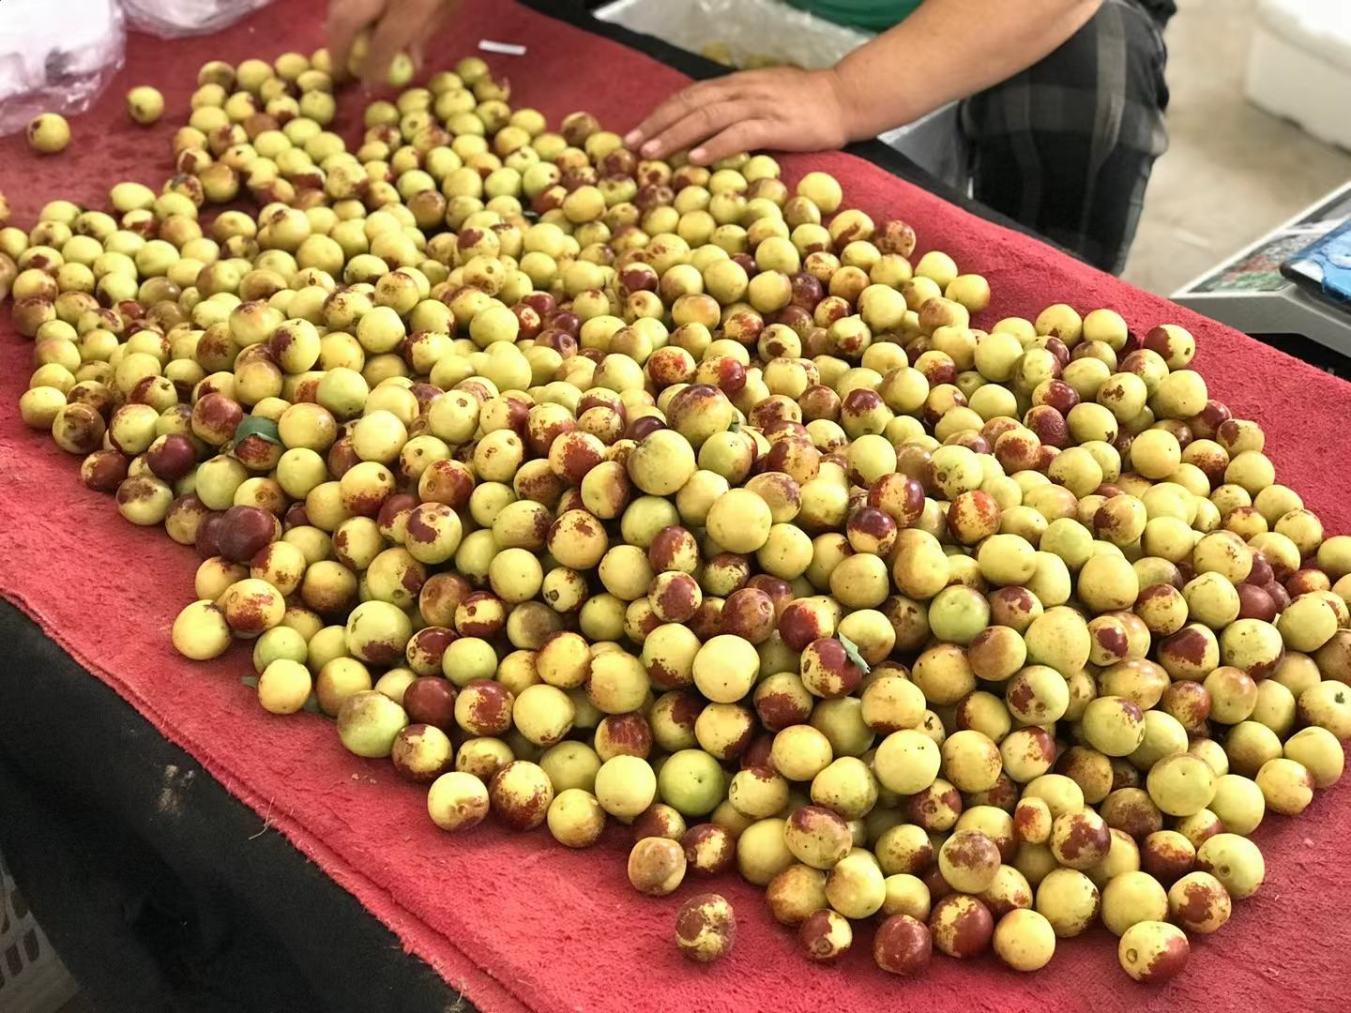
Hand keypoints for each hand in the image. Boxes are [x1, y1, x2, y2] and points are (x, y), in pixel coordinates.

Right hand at [327, 0, 458, 85]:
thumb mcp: (450, 4)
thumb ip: (425, 31)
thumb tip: (408, 61)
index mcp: (413, 2)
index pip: (384, 44)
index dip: (373, 68)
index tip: (369, 81)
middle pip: (345, 19)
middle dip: (338, 47)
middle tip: (341, 67)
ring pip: (337, 1)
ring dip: (337, 22)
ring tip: (346, 40)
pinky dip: (344, 3)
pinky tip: (356, 11)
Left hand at [624, 66, 857, 166]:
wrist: (847, 98)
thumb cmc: (809, 105)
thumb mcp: (766, 98)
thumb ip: (739, 108)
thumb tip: (710, 130)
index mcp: (737, 84)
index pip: (691, 95)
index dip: (662, 113)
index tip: (637, 132)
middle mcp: (743, 90)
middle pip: (690, 104)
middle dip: (658, 125)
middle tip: (630, 146)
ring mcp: (759, 105)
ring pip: (708, 117)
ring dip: (676, 136)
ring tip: (652, 154)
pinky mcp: (777, 124)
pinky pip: (740, 133)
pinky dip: (715, 145)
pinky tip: (696, 159)